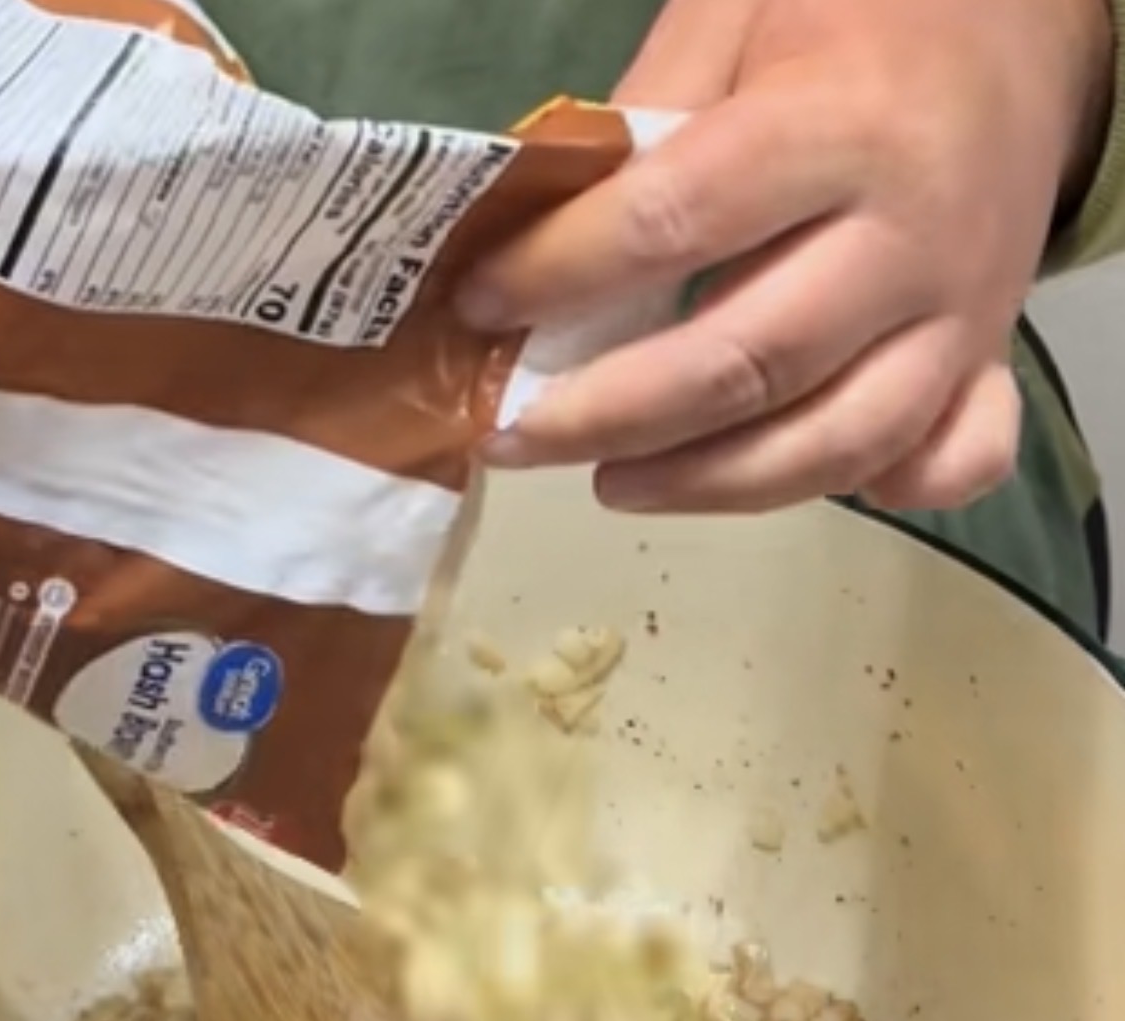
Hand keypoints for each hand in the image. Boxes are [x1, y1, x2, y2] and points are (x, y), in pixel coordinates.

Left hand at [459, 0, 1113, 513]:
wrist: (1017, 37)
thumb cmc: (857, 20)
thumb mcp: (737, 15)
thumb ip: (647, 118)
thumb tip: (537, 233)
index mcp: (842, 128)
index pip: (678, 220)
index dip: (563, 275)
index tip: (479, 310)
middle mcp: (911, 239)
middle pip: (749, 363)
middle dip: (612, 415)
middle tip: (515, 437)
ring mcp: (961, 317)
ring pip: (833, 443)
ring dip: (707, 484)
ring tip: (609, 483)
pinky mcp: (989, 364)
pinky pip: (950, 461)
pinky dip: (873, 496)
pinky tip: (778, 487)